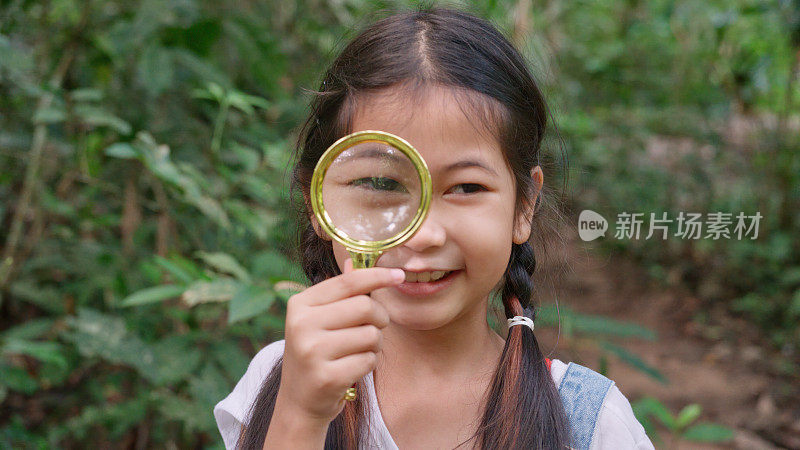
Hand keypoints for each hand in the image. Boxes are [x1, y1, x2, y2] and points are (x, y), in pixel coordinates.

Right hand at [275, 258, 402, 424]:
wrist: (299, 401)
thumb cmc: (317, 352)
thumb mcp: (319, 319)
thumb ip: (339, 292)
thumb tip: (353, 262)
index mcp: (300, 304)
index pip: (348, 282)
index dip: (378, 276)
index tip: (399, 275)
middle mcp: (301, 325)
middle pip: (365, 307)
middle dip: (380, 318)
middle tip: (374, 328)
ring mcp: (312, 352)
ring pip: (371, 335)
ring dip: (374, 344)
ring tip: (358, 351)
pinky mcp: (326, 377)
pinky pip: (368, 360)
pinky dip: (368, 363)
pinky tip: (352, 369)